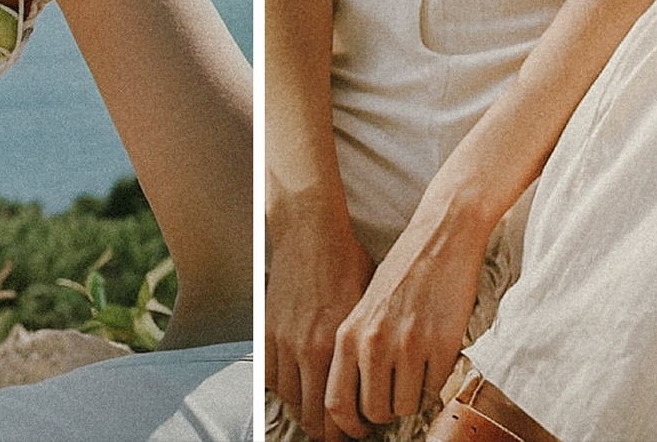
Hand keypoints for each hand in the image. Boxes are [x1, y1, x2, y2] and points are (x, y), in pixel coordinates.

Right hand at [266, 220, 375, 439]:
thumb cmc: (346, 264)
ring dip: (306, 408)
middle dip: (327, 429)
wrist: (311, 234)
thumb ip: (373, 347)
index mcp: (337, 346)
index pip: (338, 411)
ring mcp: (282, 342)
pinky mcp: (265, 332)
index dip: (348, 430)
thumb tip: (391, 377)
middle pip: (312, 415)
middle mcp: (306, 349)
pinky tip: (298, 382)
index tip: (358, 431)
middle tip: (339, 431)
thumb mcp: (371, 307)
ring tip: (321, 407)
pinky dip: (283, 386)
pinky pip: (270, 377)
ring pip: (290, 399)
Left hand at [323, 206, 485, 439]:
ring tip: (414, 376)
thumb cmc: (402, 269)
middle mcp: (374, 343)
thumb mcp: (364, 307)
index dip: (347, 425)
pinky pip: (434, 389)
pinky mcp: (442, 345)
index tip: (358, 430)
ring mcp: (409, 346)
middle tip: (393, 400)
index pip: (336, 402)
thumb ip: (355, 349)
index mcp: (349, 334)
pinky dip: (433, 385)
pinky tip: (432, 362)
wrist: (441, 236)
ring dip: (410, 400)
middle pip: (373, 411)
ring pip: (405, 406)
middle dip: (384, 413)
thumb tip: (356, 396)